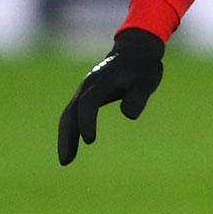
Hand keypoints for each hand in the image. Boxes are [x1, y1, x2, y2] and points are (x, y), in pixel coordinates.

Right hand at [57, 29, 165, 164]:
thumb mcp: (148, 80)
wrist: (134, 52)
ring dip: (65, 137)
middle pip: (70, 112)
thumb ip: (139, 96)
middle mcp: (87, 86)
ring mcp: (84, 91)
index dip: (86, 122)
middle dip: (67, 136)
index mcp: (101, 81)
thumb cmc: (142, 68)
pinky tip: (71, 148)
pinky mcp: (85, 96)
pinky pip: (72, 115)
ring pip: (68, 115)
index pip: (87, 103)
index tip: (90, 141)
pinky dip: (69, 131)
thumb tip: (128, 115)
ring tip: (66, 161)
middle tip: (66, 161)